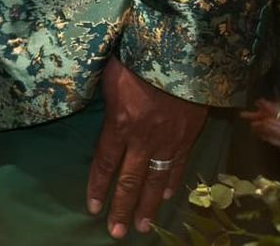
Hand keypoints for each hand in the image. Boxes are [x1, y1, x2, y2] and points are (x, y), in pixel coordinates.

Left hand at [85, 58, 208, 238]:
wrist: (184, 52)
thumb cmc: (140, 55)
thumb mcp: (110, 73)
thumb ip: (104, 96)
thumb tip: (90, 102)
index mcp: (120, 122)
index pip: (104, 162)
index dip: (97, 186)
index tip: (91, 207)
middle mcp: (143, 139)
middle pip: (129, 180)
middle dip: (122, 208)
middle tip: (117, 232)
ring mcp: (168, 140)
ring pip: (155, 180)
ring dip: (147, 206)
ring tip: (142, 227)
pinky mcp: (188, 136)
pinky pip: (178, 165)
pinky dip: (171, 183)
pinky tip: (165, 197)